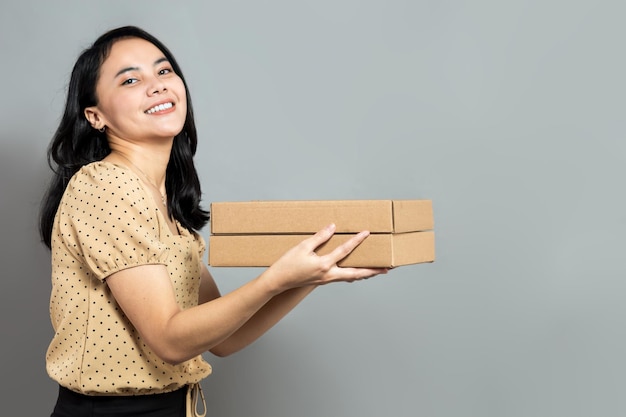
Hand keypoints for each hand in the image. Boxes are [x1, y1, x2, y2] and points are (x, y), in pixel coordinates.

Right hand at [263, 223, 388, 292]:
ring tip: (376, 271)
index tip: (366, 232)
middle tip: (387, 269)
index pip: (345, 250)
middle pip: (357, 273)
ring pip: (351, 278)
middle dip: (372, 271)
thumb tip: (332, 227)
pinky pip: (342, 278)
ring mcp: (327, 280)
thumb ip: (319, 237)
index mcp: (324, 265)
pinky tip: (355, 274)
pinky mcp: (323, 281)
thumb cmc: (287, 264)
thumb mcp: (302, 247)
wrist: (278, 282)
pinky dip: (353, 275)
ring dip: (364, 274)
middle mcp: (329, 275)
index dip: (356, 240)